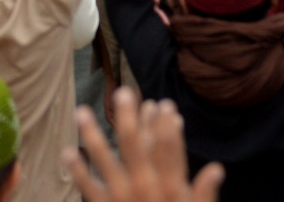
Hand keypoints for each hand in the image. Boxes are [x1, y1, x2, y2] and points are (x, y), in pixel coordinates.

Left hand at [65, 88, 223, 201]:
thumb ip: (204, 195)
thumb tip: (216, 170)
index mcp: (171, 189)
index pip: (170, 150)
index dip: (167, 125)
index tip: (162, 104)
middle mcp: (146, 188)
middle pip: (136, 145)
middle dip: (129, 117)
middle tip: (121, 93)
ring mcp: (122, 198)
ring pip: (105, 159)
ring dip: (92, 134)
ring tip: (80, 112)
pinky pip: (88, 188)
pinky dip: (77, 171)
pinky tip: (67, 153)